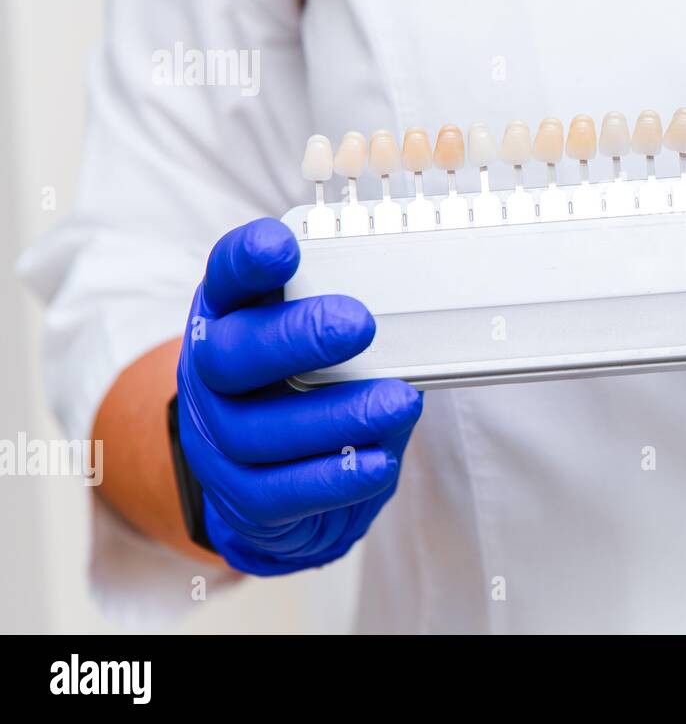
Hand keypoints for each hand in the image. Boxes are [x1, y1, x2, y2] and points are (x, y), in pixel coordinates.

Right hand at [177, 218, 421, 573]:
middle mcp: (208, 374)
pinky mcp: (240, 497)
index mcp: (229, 316)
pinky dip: (335, 478)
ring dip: (337, 415)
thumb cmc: (305, 384)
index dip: (246, 260)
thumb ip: (346, 315)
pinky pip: (281, 493)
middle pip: (230, 355)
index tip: (283, 246)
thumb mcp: (316, 337)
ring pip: (260, 430)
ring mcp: (216, 438)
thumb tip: (418, 305)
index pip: (225, 277)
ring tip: (400, 402)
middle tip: (359, 324)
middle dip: (295, 338)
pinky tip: (379, 462)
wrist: (266, 477)